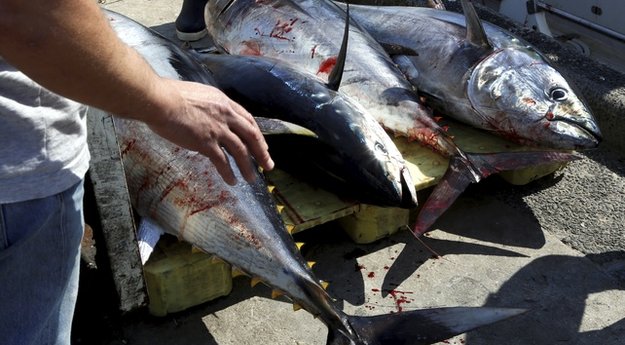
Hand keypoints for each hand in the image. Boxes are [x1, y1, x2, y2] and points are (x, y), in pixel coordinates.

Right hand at [147, 78, 273, 184]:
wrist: (160, 100)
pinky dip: (228, 173)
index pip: (247, 119)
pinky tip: (232, 181)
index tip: (262, 145)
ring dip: (248, 167)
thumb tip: (206, 115)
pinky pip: (222, 161)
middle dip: (262, 152)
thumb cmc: (170, 95)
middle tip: (268, 165)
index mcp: (223, 102)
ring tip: (251, 179)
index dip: (256, 134)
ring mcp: (217, 129)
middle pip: (251, 135)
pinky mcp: (206, 143)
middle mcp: (225, 115)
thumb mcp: (197, 94)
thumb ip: (207, 106)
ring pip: (240, 151)